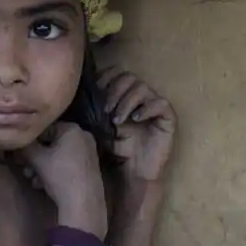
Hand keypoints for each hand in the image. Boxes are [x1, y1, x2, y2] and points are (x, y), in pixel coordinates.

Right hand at [20, 123, 107, 235]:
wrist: (83, 203)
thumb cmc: (60, 175)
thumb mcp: (38, 160)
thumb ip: (25, 147)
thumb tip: (15, 142)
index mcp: (73, 129)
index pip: (44, 129)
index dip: (29, 142)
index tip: (18, 154)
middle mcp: (83, 137)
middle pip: (51, 143)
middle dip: (34, 157)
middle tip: (22, 167)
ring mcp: (88, 153)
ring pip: (57, 156)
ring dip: (41, 166)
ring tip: (31, 178)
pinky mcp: (88, 168)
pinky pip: (66, 164)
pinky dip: (53, 171)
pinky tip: (41, 184)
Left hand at [98, 68, 176, 182]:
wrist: (133, 172)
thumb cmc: (114, 149)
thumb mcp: (98, 125)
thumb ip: (92, 107)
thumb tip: (78, 91)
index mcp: (122, 94)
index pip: (116, 72)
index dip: (105, 78)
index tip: (95, 93)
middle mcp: (139, 96)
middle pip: (128, 76)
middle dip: (114, 90)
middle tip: (105, 110)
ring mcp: (154, 105)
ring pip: (142, 87)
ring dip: (127, 101)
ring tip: (117, 120)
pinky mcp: (168, 117)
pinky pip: (161, 103)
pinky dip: (147, 108)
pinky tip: (136, 119)